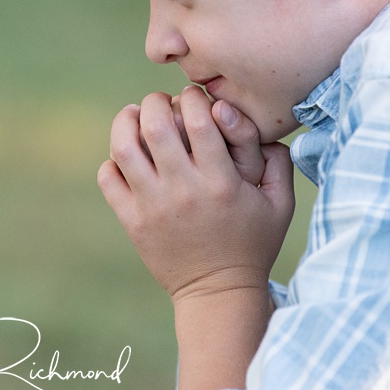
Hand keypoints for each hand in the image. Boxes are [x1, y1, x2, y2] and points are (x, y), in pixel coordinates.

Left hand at [98, 86, 294, 301]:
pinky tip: (126, 156)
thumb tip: (266, 127)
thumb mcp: (280, 205)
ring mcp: (153, 206)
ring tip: (133, 115)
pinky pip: (108, 178)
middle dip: (155, 101)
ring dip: (125, 122)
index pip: (200, 121)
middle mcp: (184, 191)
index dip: (193, 98)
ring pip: (124, 148)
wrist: (218, 292)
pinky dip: (111, 160)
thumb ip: (279, 162)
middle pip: (156, 126)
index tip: (194, 98)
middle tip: (161, 102)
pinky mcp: (132, 221)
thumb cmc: (253, 244)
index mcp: (221, 183)